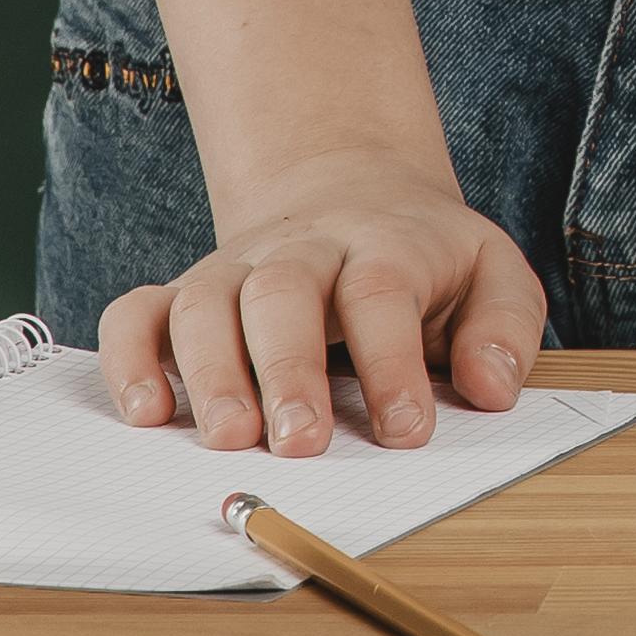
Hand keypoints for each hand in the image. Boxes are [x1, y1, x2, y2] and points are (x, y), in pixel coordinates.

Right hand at [95, 150, 547, 455]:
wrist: (350, 190)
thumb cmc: (425, 259)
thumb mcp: (492, 273)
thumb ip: (504, 327)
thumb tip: (491, 388)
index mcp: (383, 245)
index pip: (381, 293)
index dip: (392, 362)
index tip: (406, 431)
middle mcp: (301, 251)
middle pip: (283, 293)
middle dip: (288, 371)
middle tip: (300, 445)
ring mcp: (235, 268)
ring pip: (205, 304)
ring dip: (211, 373)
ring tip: (227, 439)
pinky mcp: (184, 292)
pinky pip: (137, 313)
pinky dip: (130, 358)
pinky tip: (146, 413)